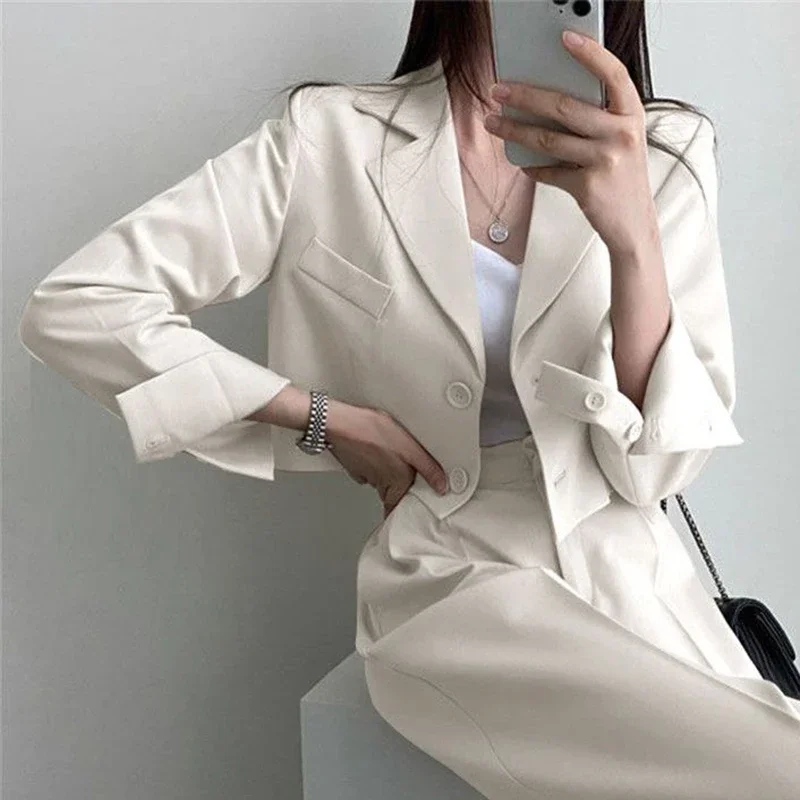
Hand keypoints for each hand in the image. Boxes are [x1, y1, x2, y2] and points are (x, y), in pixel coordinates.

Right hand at [326, 402, 448, 518]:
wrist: (341, 423)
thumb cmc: (373, 432)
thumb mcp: (410, 448)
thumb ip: (428, 468)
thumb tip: (441, 486)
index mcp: (396, 483)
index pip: (399, 506)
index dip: (405, 504)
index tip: (412, 502)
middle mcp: (379, 483)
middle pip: (391, 492)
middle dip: (397, 482)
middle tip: (402, 463)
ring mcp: (365, 474)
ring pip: (379, 479)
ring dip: (385, 469)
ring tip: (390, 450)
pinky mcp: (354, 465)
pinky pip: (367, 467)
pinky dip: (371, 460)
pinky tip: (375, 446)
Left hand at [483, 29, 658, 258]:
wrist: (633, 223)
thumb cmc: (622, 176)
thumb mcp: (620, 139)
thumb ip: (597, 118)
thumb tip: (546, 100)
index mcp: (631, 115)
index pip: (614, 74)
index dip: (591, 53)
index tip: (564, 37)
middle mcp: (621, 134)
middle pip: (564, 106)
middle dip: (524, 96)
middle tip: (499, 90)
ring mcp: (605, 160)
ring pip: (548, 139)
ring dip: (514, 129)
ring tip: (493, 122)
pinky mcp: (588, 186)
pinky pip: (549, 172)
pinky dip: (532, 167)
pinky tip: (521, 162)